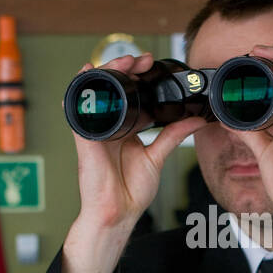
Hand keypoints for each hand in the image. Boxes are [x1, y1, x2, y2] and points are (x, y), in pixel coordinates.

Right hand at [71, 52, 207, 231]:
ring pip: (94, 91)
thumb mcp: (157, 157)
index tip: (150, 64)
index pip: (126, 92)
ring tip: (122, 62)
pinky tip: (85, 75)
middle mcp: (108, 125)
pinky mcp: (85, 137)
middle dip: (123, 66)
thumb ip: (173, 135)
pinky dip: (78, 90)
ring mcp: (95, 129)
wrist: (119, 213)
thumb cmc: (131, 191)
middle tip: (141, 60)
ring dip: (105, 72)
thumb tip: (195, 119)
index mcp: (124, 128)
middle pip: (109, 86)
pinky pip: (77, 109)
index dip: (136, 75)